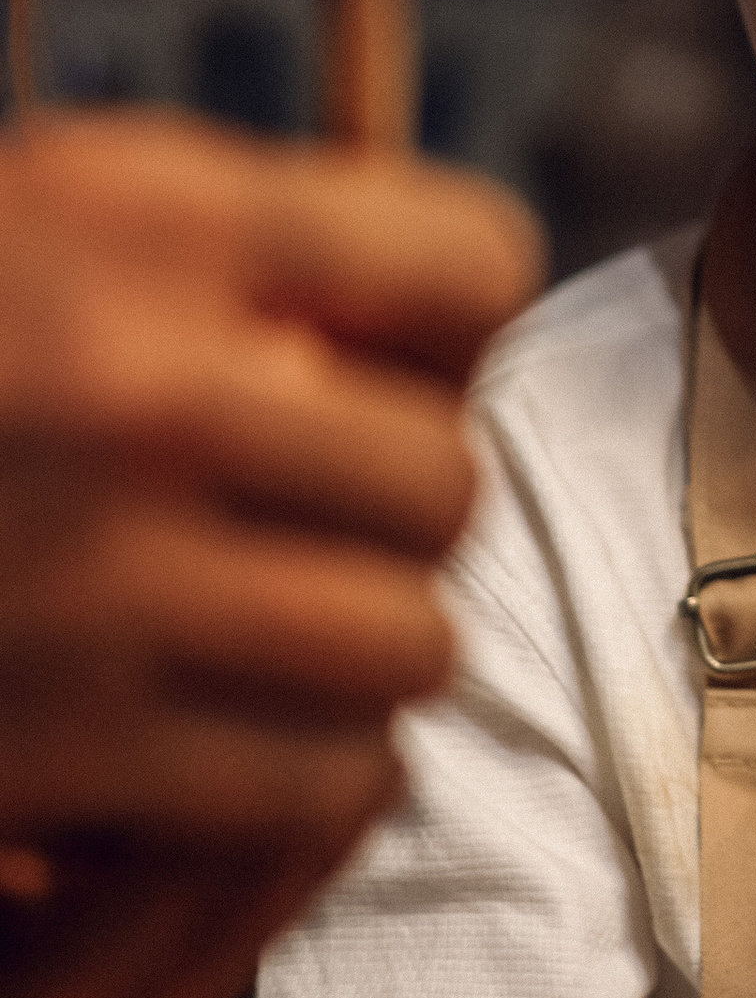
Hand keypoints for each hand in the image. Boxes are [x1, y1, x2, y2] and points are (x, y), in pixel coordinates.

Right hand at [0, 110, 539, 997]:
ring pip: (408, 646)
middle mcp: (137, 387)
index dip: (453, 324)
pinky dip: (290, 773)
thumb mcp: (42, 225)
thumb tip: (454, 327)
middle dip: (394, 514)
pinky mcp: (71, 746)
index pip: (470, 263)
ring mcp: (105, 578)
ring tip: (270, 633)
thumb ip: (235, 253)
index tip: (392, 362)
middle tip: (314, 526)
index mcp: (138, 218)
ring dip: (356, 655)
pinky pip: (317, 778)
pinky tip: (214, 735)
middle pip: (444, 478)